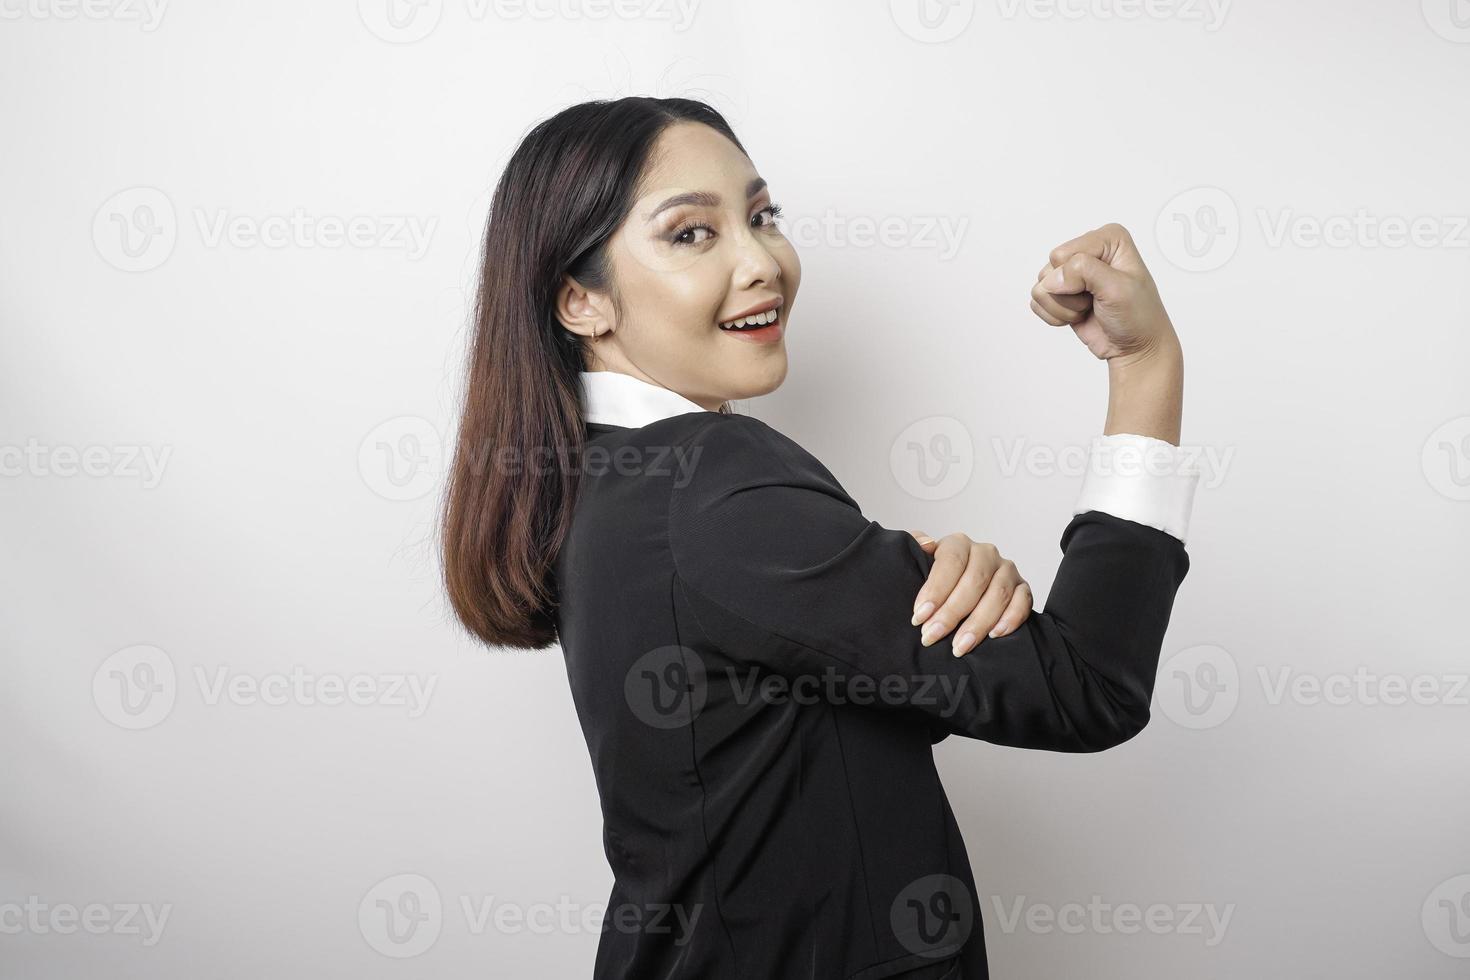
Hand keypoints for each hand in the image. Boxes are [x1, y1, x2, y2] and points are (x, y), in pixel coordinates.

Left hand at [907, 531, 1031, 656]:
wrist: (959, 586)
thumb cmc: (937, 578)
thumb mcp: (920, 560)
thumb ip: (914, 547)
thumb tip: (925, 544)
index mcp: (959, 543)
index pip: (951, 561)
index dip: (936, 589)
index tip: (919, 616)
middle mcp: (985, 553)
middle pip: (974, 581)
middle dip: (951, 613)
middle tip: (932, 636)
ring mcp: (1006, 570)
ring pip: (997, 594)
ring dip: (978, 623)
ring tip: (959, 646)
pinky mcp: (1022, 588)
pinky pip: (1023, 601)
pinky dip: (1011, 619)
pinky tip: (994, 635)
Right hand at [1029, 222, 1178, 364]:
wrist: (1135, 347)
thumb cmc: (1137, 317)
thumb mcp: (1118, 289)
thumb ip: (1084, 272)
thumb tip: (1052, 278)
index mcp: (1108, 239)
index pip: (1063, 254)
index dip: (1077, 278)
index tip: (1103, 289)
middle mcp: (1088, 251)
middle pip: (1050, 269)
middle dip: (1070, 294)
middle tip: (1096, 301)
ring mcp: (1072, 272)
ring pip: (1041, 287)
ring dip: (1063, 307)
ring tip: (1088, 309)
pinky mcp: (1060, 293)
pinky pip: (1037, 302)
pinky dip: (1055, 316)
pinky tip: (1078, 316)